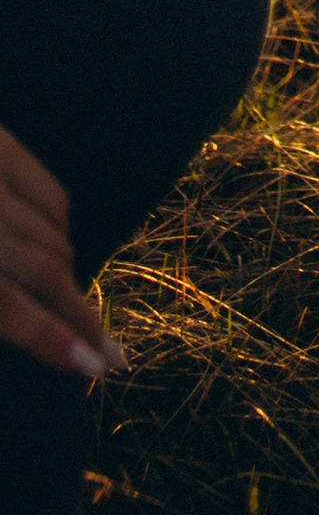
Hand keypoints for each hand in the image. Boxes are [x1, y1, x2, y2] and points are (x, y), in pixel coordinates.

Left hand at [0, 121, 116, 385]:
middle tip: (113, 353)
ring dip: (67, 276)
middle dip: (81, 315)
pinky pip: (51, 195)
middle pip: (46, 269)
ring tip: (76, 311)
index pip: (9, 307)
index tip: (92, 370)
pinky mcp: (1, 144)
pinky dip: (59, 228)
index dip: (52, 341)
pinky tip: (55, 249)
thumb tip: (6, 323)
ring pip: (54, 233)